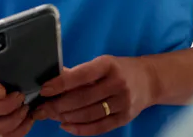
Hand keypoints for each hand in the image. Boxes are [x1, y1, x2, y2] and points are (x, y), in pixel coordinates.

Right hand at [0, 66, 33, 136]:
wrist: (19, 82)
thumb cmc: (14, 71)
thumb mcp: (11, 61)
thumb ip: (10, 60)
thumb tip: (15, 56)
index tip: (2, 89)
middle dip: (3, 105)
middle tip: (20, 96)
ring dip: (10, 121)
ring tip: (25, 109)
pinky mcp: (1, 129)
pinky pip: (5, 136)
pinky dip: (19, 130)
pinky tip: (29, 117)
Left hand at [33, 55, 155, 135]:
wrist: (149, 80)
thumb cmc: (119, 69)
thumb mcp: (101, 63)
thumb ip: (78, 72)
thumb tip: (52, 78)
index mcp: (108, 65)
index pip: (82, 75)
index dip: (61, 83)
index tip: (44, 90)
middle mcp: (117, 83)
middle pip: (83, 98)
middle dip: (59, 105)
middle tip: (42, 109)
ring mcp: (122, 102)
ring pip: (89, 114)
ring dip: (66, 117)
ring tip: (52, 116)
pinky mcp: (125, 118)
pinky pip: (99, 127)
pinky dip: (80, 129)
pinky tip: (66, 125)